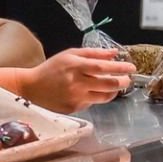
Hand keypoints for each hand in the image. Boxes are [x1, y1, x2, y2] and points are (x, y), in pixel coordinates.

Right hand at [16, 49, 133, 110]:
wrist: (31, 88)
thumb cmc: (51, 69)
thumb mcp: (70, 54)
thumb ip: (93, 53)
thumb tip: (114, 52)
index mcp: (75, 66)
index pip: (103, 67)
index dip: (120, 68)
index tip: (131, 67)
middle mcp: (76, 83)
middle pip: (108, 84)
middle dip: (123, 82)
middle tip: (128, 79)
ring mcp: (76, 98)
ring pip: (104, 97)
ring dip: (114, 91)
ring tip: (115, 85)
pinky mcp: (74, 108)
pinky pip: (92, 102)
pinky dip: (96, 96)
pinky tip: (90, 91)